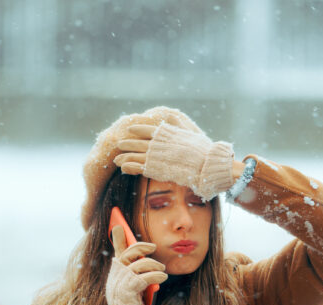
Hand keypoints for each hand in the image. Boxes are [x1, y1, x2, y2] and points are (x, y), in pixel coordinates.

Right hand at [95, 227, 167, 304]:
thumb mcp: (135, 289)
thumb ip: (137, 274)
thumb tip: (144, 261)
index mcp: (117, 275)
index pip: (117, 253)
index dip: (118, 239)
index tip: (117, 225)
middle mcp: (115, 277)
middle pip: (128, 253)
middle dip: (141, 247)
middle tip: (153, 247)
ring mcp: (119, 284)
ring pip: (138, 265)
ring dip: (153, 265)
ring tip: (162, 270)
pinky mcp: (126, 292)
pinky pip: (142, 277)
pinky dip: (155, 275)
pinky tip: (162, 277)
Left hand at [113, 122, 235, 200]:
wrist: (206, 164)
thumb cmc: (203, 151)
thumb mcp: (191, 134)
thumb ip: (180, 127)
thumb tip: (176, 119)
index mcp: (167, 133)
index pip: (148, 128)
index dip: (138, 128)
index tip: (131, 128)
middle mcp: (159, 143)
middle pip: (138, 141)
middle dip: (128, 143)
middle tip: (119, 143)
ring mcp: (156, 156)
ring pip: (135, 154)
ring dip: (124, 156)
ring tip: (116, 159)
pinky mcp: (155, 169)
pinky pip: (138, 167)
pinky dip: (129, 167)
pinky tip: (123, 168)